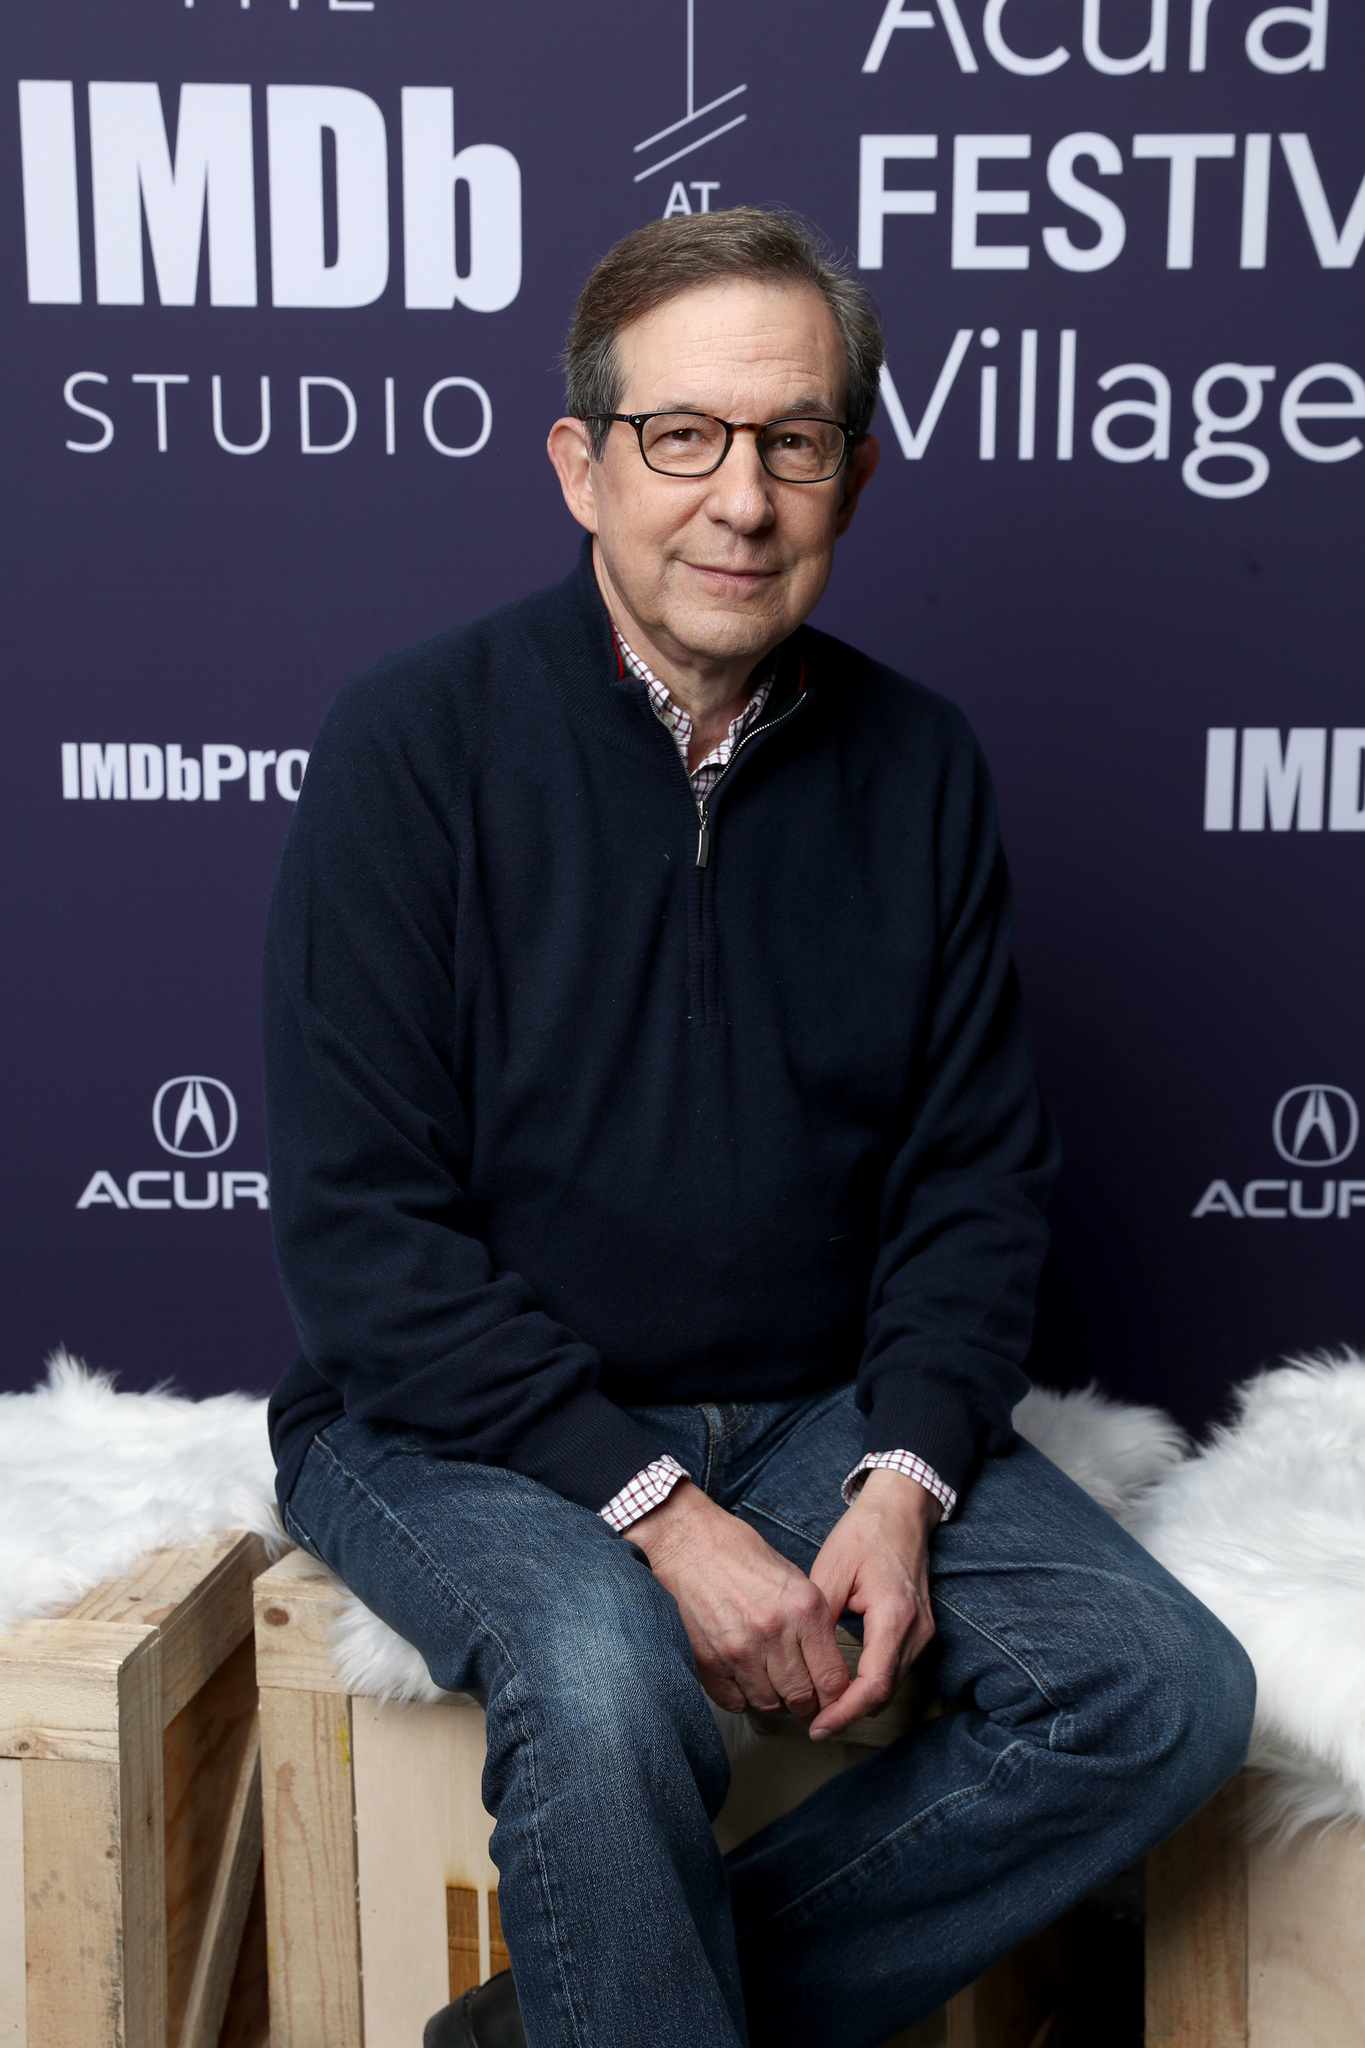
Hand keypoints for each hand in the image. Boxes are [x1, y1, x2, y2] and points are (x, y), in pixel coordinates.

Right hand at [629, 1480, 850, 1722]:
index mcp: (804, 1608)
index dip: (835, 1699)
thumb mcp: (792, 1577)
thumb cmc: (739, 1553)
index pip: (832, 1679)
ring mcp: (738, 1649)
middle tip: (802, 1699)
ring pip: (767, 1704)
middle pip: (801, 1699)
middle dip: (805, 1706)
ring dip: (772, 1701)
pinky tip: (743, 1678)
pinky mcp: (707, 1659)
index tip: (830, 1700)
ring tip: (770, 1684)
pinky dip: (741, 1697)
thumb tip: (825, 1663)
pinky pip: (734, 1701)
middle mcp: (774, 1631)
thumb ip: (811, 1622)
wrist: (688, 1542)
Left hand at [805, 1468, 939, 1740]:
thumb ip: (820, 1620)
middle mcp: (916, 1631)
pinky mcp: (920, 1630)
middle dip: (848, 1713)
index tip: (817, 1726)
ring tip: (822, 1708)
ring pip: (891, 1684)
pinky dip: (870, 1683)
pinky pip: (895, 1668)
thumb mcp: (831, 1572)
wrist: (900, 1509)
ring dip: (859, 1701)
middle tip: (812, 1723)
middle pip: (884, 1693)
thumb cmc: (865, 1533)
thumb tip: (802, 1664)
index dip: (844, 1713)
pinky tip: (843, 1683)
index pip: (873, 1685)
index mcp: (894, 1616)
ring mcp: (923, 1632)